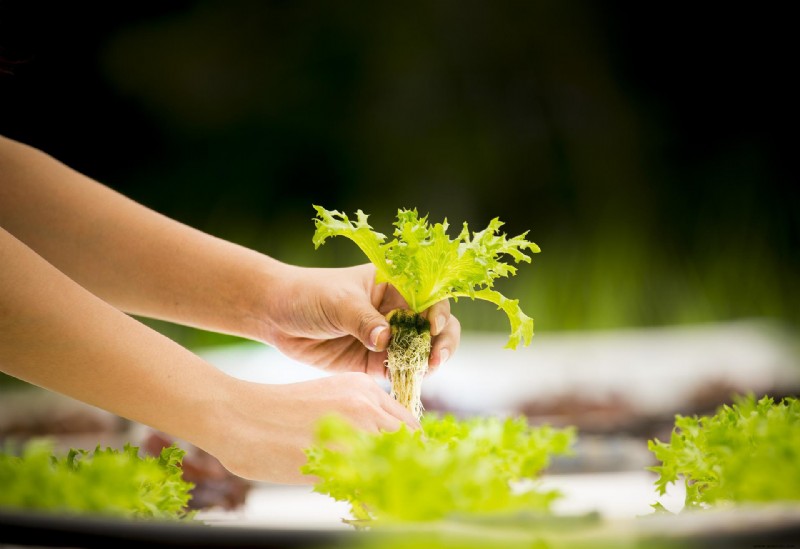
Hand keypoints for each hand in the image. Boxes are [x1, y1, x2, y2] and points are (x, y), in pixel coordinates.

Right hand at [208, 373, 420, 482]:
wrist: (237, 415)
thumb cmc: (275, 414)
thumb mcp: (326, 400)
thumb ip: (357, 418)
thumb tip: (381, 450)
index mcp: (364, 387)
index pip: (408, 424)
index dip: (410, 451)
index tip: (405, 469)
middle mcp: (366, 403)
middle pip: (409, 443)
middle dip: (407, 468)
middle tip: (397, 489)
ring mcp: (354, 429)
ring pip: (395, 464)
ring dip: (392, 483)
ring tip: (380, 498)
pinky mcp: (338, 456)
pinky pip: (371, 485)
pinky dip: (372, 500)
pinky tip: (363, 506)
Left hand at [257, 263, 460, 377]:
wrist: (276, 315)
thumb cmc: (309, 295)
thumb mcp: (338, 302)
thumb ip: (363, 320)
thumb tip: (386, 340)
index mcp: (394, 284)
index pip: (429, 297)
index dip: (438, 312)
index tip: (433, 328)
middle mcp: (396, 310)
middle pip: (433, 326)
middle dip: (441, 342)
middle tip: (436, 359)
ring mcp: (388, 337)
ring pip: (420, 351)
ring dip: (426, 363)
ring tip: (423, 372)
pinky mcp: (374, 361)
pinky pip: (399, 370)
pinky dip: (407, 377)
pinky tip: (407, 382)